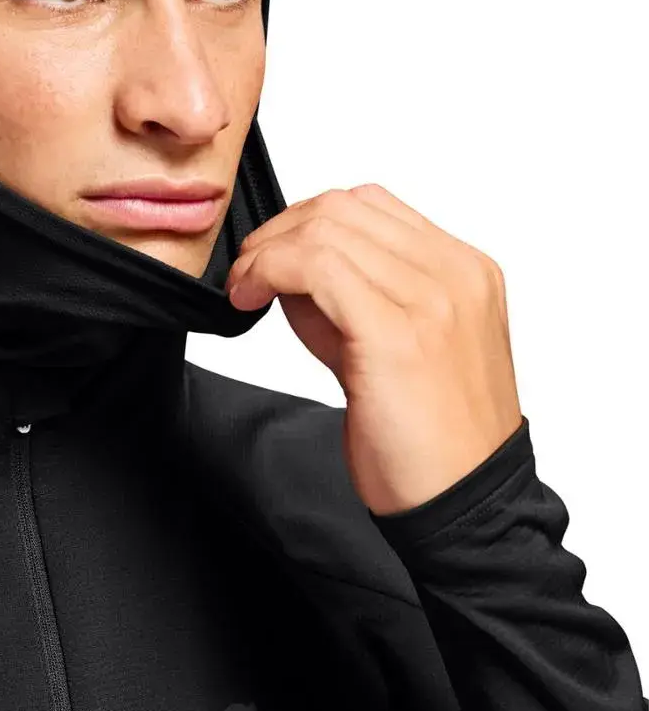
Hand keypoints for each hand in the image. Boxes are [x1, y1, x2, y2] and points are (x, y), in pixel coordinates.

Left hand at [226, 183, 522, 515]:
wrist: (465, 505)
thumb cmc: (432, 441)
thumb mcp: (396, 348)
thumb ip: (353, 299)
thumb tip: (287, 270)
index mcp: (465, 272)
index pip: (371, 205)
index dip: (306, 222)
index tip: (270, 258)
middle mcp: (455, 274)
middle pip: (345, 207)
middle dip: (279, 232)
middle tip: (246, 272)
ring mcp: (432, 299)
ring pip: (326, 228)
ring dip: (267, 251)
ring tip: (244, 288)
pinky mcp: (396, 332)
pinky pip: (316, 265)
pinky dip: (269, 270)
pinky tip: (249, 298)